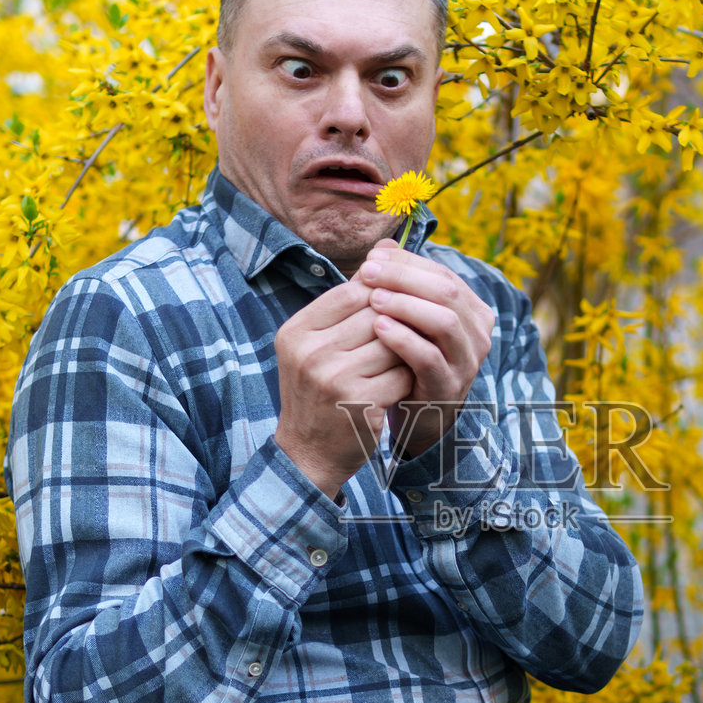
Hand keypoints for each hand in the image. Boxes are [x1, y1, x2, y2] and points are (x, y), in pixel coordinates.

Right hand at [274, 277, 413, 497]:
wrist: (307, 454)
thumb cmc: (317, 392)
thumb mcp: (315, 345)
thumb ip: (346, 304)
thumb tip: (387, 247)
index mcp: (296, 332)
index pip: (351, 291)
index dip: (380, 296)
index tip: (391, 311)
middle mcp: (310, 353)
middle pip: (375, 315)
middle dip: (396, 324)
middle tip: (403, 338)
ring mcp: (334, 379)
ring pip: (393, 344)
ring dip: (403, 353)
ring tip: (399, 363)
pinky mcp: (360, 403)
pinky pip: (401, 376)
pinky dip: (405, 380)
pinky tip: (397, 388)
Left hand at [356, 239, 494, 457]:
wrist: (417, 413)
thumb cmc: (408, 358)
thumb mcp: (406, 318)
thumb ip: (399, 283)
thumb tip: (383, 244)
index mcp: (471, 309)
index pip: (442, 274)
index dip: (406, 262)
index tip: (371, 258)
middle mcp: (477, 332)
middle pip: (446, 291)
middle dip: (404, 278)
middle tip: (367, 273)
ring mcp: (467, 361)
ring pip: (443, 322)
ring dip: (405, 305)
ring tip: (372, 299)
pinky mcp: (449, 386)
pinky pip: (429, 356)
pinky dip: (403, 338)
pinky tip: (378, 328)